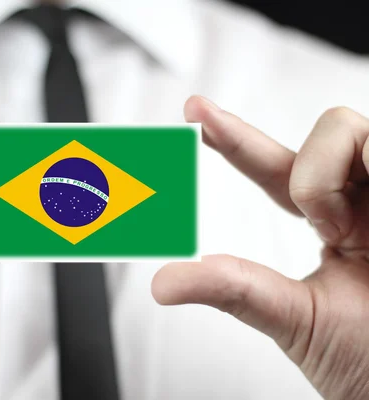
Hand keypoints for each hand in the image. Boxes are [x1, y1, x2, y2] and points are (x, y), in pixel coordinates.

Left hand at [152, 96, 368, 399]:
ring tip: (349, 232)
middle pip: (330, 132)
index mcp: (336, 224)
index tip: (193, 111)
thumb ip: (235, 290)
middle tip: (325, 226)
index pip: (277, 169)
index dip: (234, 138)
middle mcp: (368, 202)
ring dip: (332, 178)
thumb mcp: (296, 319)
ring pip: (353, 129)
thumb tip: (162, 283)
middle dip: (310, 172)